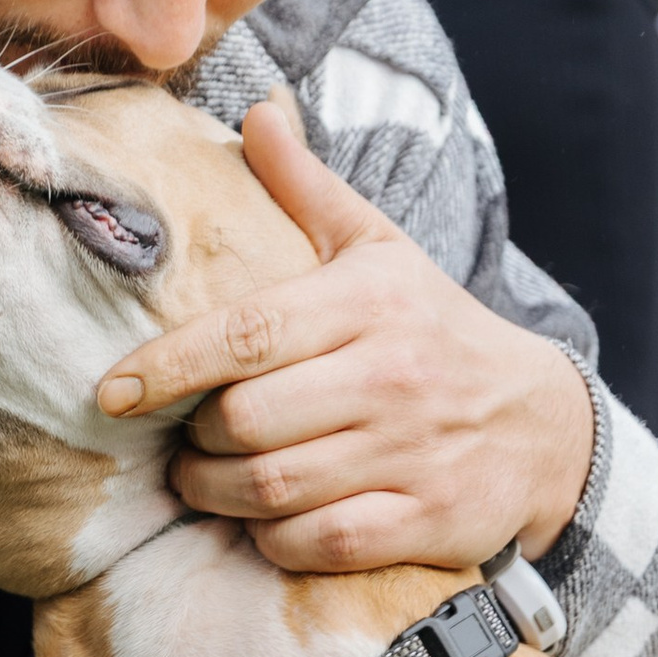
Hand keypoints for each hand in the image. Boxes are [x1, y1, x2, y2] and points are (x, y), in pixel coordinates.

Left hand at [97, 102, 595, 572]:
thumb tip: (258, 114)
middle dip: (193, 440)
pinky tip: (265, 521)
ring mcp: (409, 454)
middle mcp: (391, 376)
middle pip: (247, 420)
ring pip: (274, 488)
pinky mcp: (423, 521)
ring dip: (216, 495)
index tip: (114, 390)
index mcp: (369, 302)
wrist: (544, 426)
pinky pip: (317, 542)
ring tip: (201, 482)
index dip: (169, 365)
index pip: (247, 334)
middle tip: (180, 441)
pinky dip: (274, 539)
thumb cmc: (433, 331)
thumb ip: (309, 190)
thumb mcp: (381, 251)